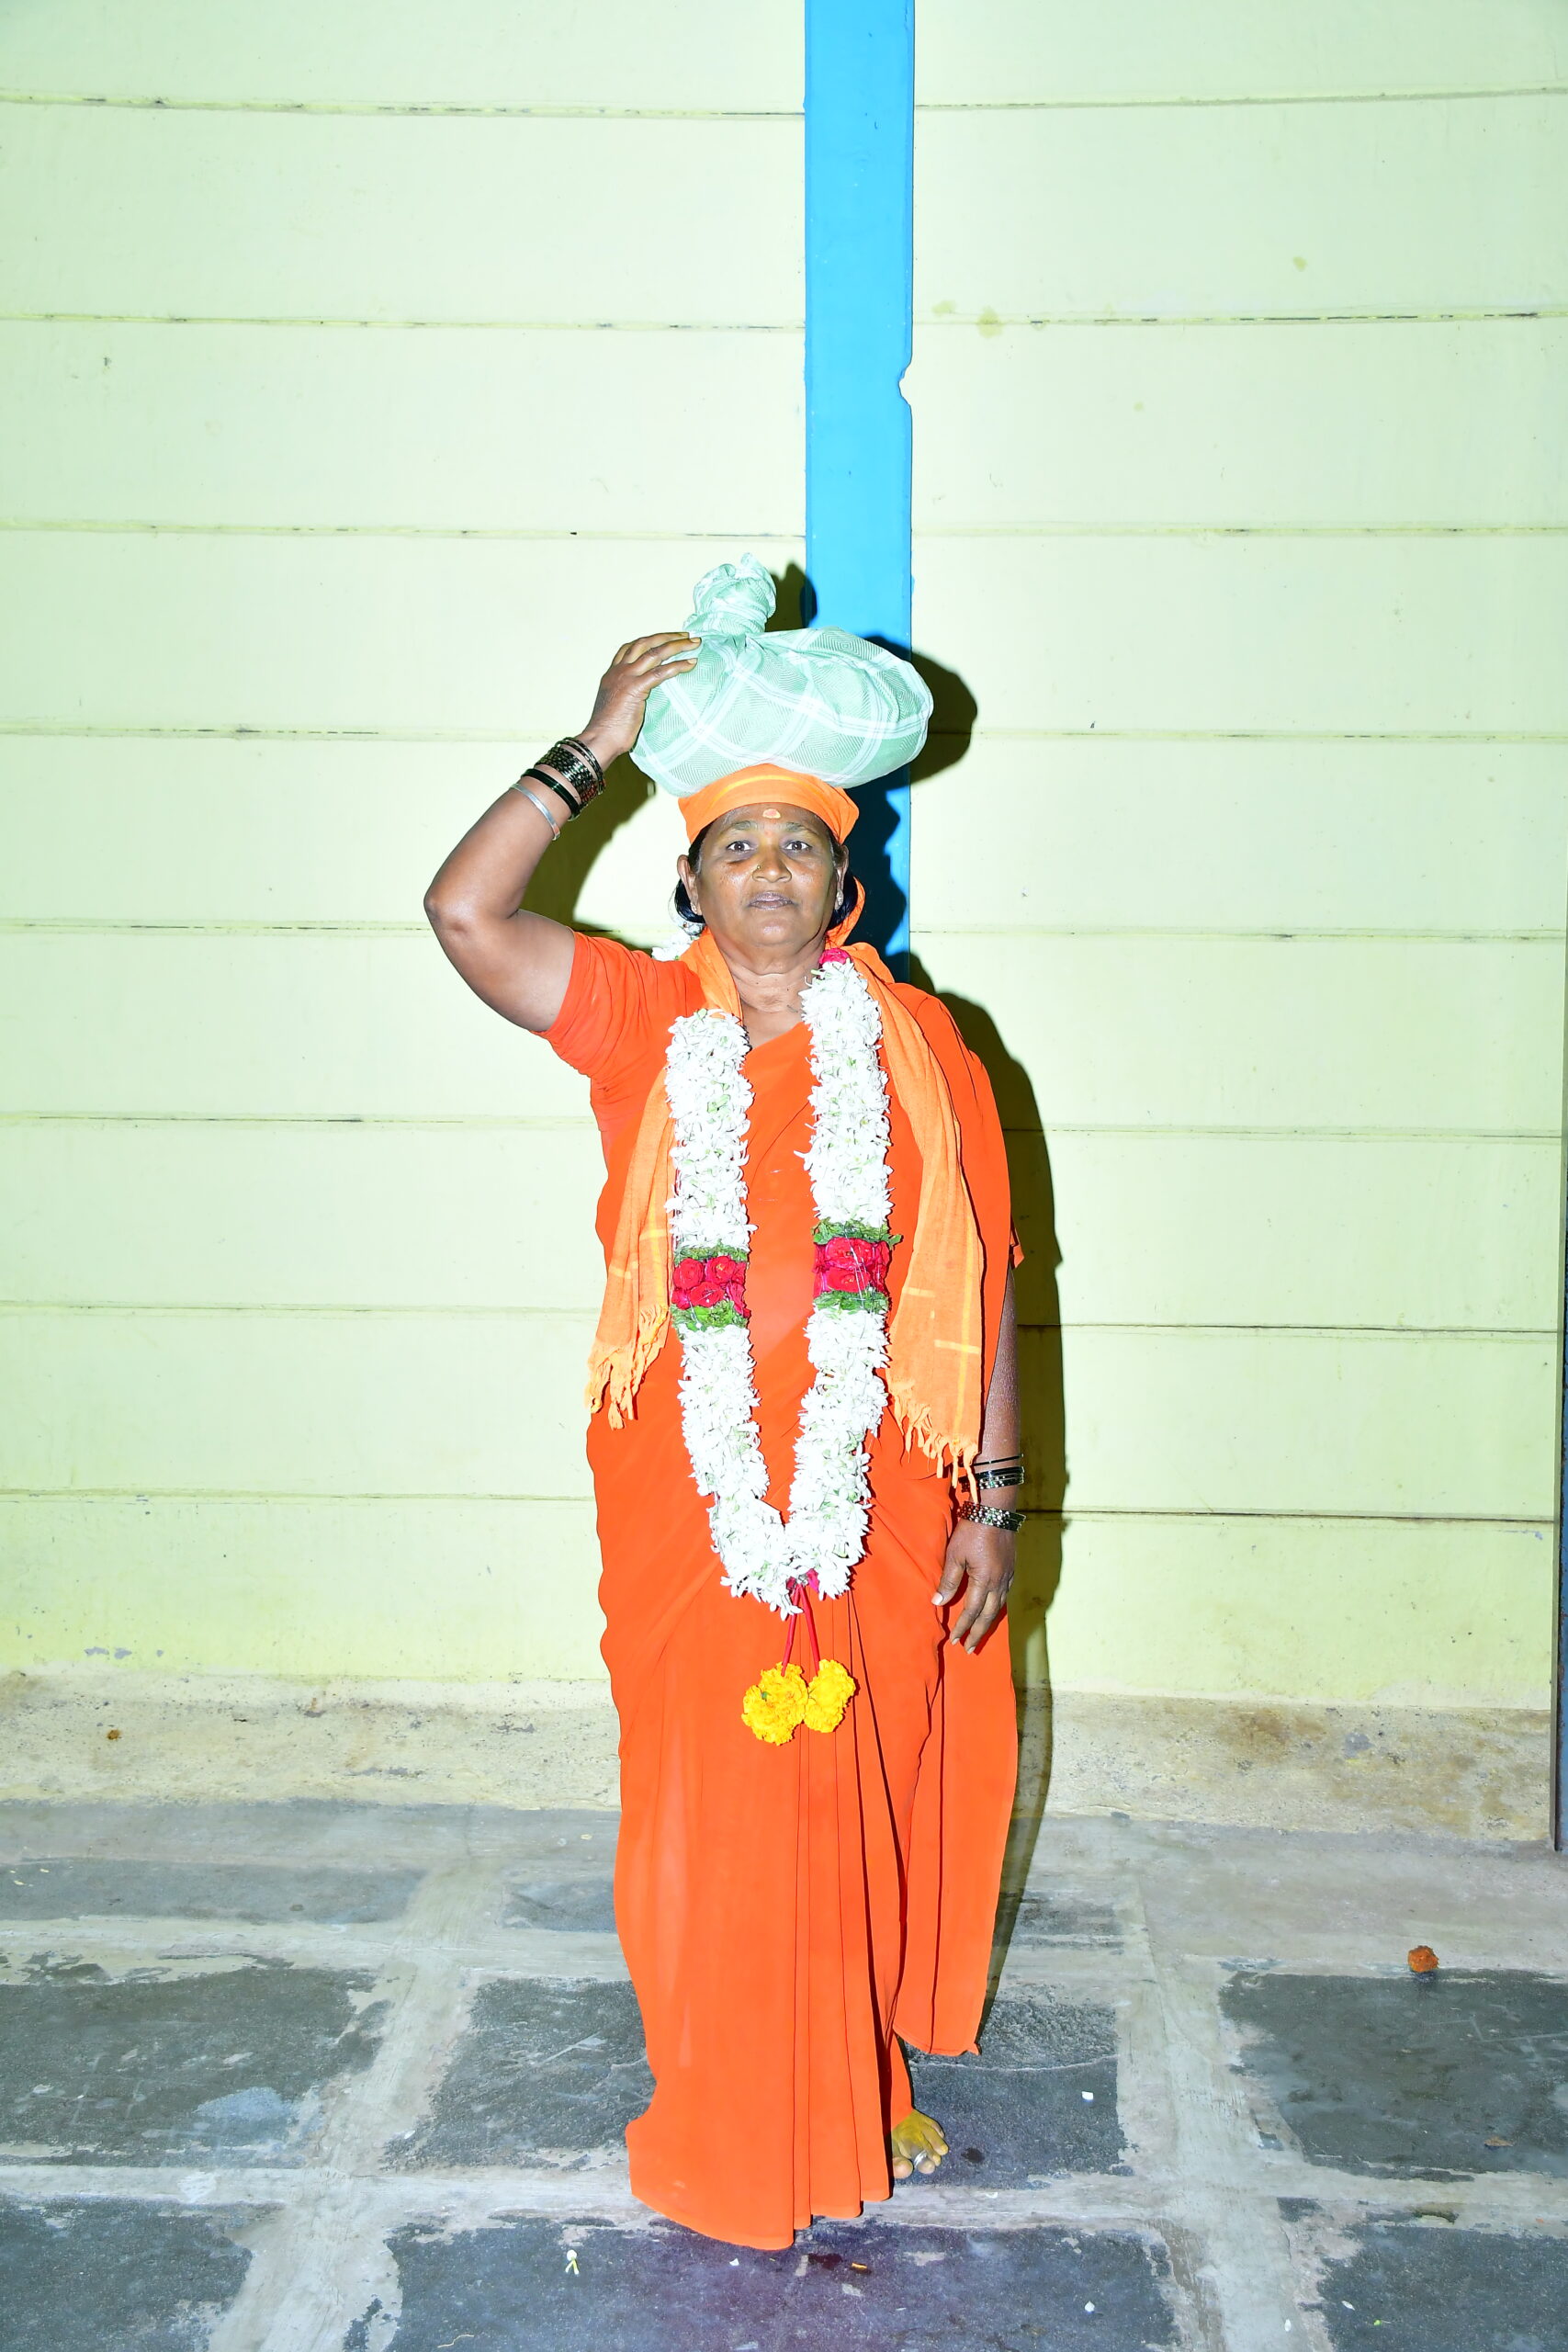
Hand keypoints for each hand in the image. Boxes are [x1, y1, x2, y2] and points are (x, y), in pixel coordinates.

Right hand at [575, 631, 699, 768]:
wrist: (600, 739)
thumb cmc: (608, 730)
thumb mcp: (616, 705)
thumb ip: (627, 695)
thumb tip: (639, 699)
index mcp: (612, 673)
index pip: (630, 647)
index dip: (650, 640)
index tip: (665, 638)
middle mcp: (619, 671)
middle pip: (644, 643)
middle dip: (666, 636)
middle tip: (685, 636)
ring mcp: (627, 677)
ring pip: (655, 653)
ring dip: (677, 645)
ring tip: (694, 643)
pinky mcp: (636, 688)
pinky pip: (661, 672)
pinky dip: (678, 666)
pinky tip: (691, 663)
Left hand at [934, 1518, 1014, 1652]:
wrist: (996, 1511)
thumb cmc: (972, 1531)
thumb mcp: (955, 1555)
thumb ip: (948, 1581)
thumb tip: (938, 1603)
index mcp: (984, 1581)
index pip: (971, 1611)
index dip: (963, 1627)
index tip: (955, 1640)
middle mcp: (999, 1583)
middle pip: (988, 1615)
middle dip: (979, 1633)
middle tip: (970, 1649)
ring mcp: (1007, 1576)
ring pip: (999, 1607)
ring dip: (989, 1623)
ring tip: (981, 1634)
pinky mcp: (1010, 1569)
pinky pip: (1004, 1596)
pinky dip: (997, 1608)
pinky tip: (992, 1610)